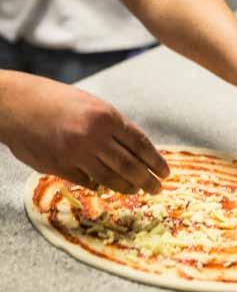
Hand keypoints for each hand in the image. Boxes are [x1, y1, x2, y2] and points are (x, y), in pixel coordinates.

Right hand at [0, 71, 169, 192]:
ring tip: (137, 190)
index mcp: (106, 116)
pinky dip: (100, 184)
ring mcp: (76, 153)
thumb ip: (114, 128)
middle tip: (158, 189)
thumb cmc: (57, 100)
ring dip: (128, 187)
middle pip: (130, 166)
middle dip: (148, 180)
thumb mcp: (92, 105)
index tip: (166, 173)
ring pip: (111, 178)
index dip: (156, 161)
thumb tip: (135, 152)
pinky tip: (108, 186)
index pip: (140, 144)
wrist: (15, 104)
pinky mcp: (60, 167)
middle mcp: (94, 136)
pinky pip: (88, 181)